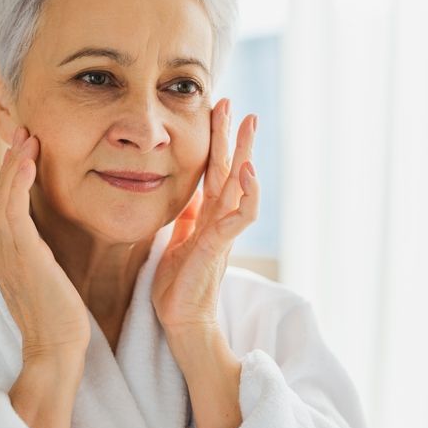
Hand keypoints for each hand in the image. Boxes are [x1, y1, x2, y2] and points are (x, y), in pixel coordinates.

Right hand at [0, 125, 90, 364]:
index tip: (28, 152)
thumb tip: (61, 244)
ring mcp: (7, 255)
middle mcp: (1, 253)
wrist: (56, 353)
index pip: (8, 209)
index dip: (15, 178)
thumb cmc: (63, 323)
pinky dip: (18, 184)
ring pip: (4, 198)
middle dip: (12, 163)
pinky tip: (28, 162)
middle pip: (2, 197)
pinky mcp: (20, 257)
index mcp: (9, 258)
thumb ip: (50, 259)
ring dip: (14, 165)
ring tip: (26, 137)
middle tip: (23, 133)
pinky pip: (13, 211)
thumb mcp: (55, 282)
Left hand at [151, 98, 258, 338]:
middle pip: (229, 171)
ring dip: (245, 153)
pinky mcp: (220, 247)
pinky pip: (240, 217)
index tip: (214, 113)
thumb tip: (188, 194)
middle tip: (236, 104)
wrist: (182, 322)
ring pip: (239, 186)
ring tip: (250, 125)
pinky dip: (247, 193)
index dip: (215, 143)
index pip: (213, 172)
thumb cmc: (178, 287)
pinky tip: (247, 172)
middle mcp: (219, 221)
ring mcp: (223, 233)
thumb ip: (186, 217)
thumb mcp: (177, 241)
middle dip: (233, 137)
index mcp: (207, 218)